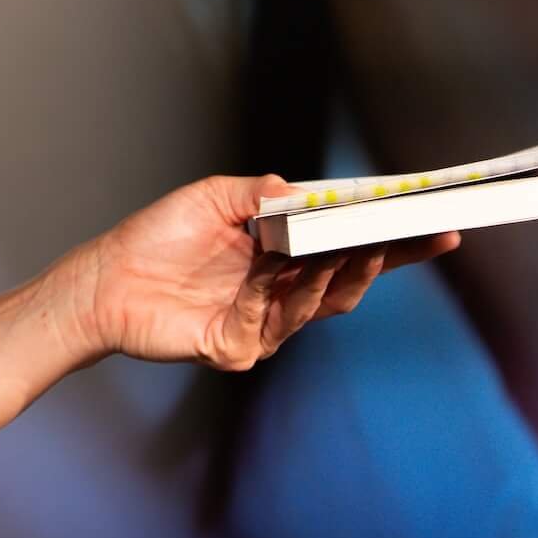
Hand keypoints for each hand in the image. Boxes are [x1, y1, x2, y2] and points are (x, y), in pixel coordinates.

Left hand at [44, 173, 465, 370]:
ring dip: (336, 272)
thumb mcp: (210, 198)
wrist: (103, 278)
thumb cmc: (154, 237)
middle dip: (386, 258)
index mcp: (282, 258)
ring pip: (319, 302)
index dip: (394, 242)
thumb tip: (303, 191)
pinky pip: (270, 318)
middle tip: (415, 234)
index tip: (434, 225)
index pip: (349, 250)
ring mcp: (262, 324)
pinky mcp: (237, 346)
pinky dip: (272, 289)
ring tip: (358, 243)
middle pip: (350, 280)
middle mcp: (280, 293)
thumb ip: (258, 193)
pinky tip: (271, 265)